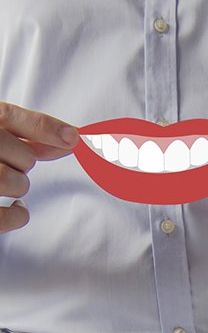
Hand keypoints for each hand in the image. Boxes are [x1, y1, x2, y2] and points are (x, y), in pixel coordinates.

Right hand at [0, 102, 78, 232]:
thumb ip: (27, 134)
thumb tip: (69, 139)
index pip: (10, 116)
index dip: (47, 127)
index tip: (75, 138)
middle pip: (23, 156)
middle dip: (25, 163)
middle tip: (8, 163)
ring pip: (16, 183)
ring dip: (20, 186)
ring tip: (5, 184)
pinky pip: (4, 216)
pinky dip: (18, 215)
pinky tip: (16, 209)